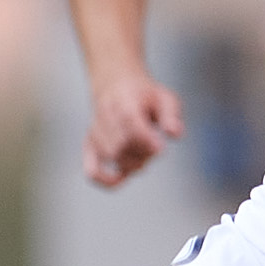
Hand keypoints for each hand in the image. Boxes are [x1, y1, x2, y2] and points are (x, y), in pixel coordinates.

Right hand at [86, 74, 186, 188]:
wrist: (116, 86)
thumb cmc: (144, 96)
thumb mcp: (164, 98)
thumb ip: (171, 115)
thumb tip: (174, 134)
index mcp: (124, 100)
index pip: (129, 121)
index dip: (145, 139)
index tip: (161, 148)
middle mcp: (105, 115)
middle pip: (120, 143)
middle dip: (142, 152)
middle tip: (154, 148)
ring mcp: (95, 132)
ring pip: (111, 156)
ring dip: (132, 162)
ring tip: (143, 154)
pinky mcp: (90, 145)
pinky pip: (91, 169)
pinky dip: (104, 179)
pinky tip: (120, 179)